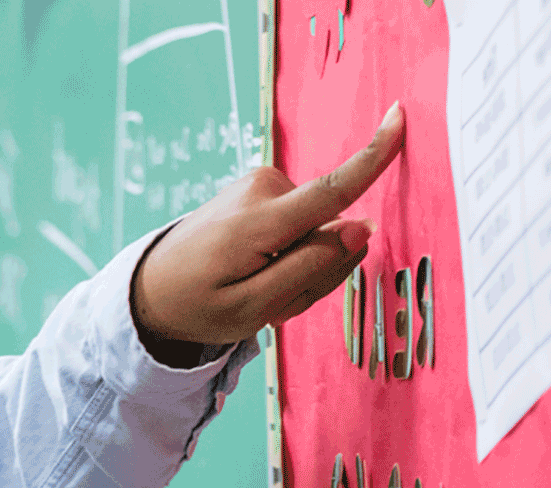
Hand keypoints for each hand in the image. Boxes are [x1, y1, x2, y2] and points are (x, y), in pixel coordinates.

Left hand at [133, 102, 405, 345]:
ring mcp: (258, 186)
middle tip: (270, 298)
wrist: (150, 289)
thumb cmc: (197, 304)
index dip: (373, 157)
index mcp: (261, 222)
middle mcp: (262, 192)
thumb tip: (361, 228)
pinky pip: (297, 224)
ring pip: (315, 230)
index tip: (399, 117)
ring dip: (297, 265)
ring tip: (252, 285)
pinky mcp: (259, 189)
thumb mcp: (256, 307)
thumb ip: (313, 268)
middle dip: (316, 270)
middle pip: (331, 230)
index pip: (331, 189)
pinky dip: (284, 253)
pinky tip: (249, 270)